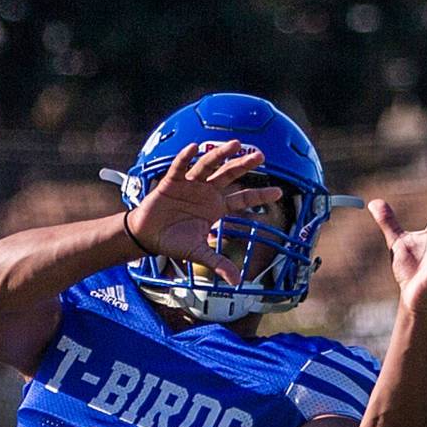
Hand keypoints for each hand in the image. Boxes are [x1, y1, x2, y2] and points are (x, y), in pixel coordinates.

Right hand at [126, 140, 281, 284]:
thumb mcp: (198, 253)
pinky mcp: (171, 182)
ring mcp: (189, 185)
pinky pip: (180, 168)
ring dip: (219, 155)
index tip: (279, 192)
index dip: (260, 195)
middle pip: (229, 175)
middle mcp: (206, 192)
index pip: (243, 198)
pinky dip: (185, 158)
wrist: (147, 237)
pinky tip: (194, 148)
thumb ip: (217, 262)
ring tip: (233, 144)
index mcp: (216, 207)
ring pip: (207, 166)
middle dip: (244, 164)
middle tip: (260, 155)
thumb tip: (236, 281)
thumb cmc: (174, 242)